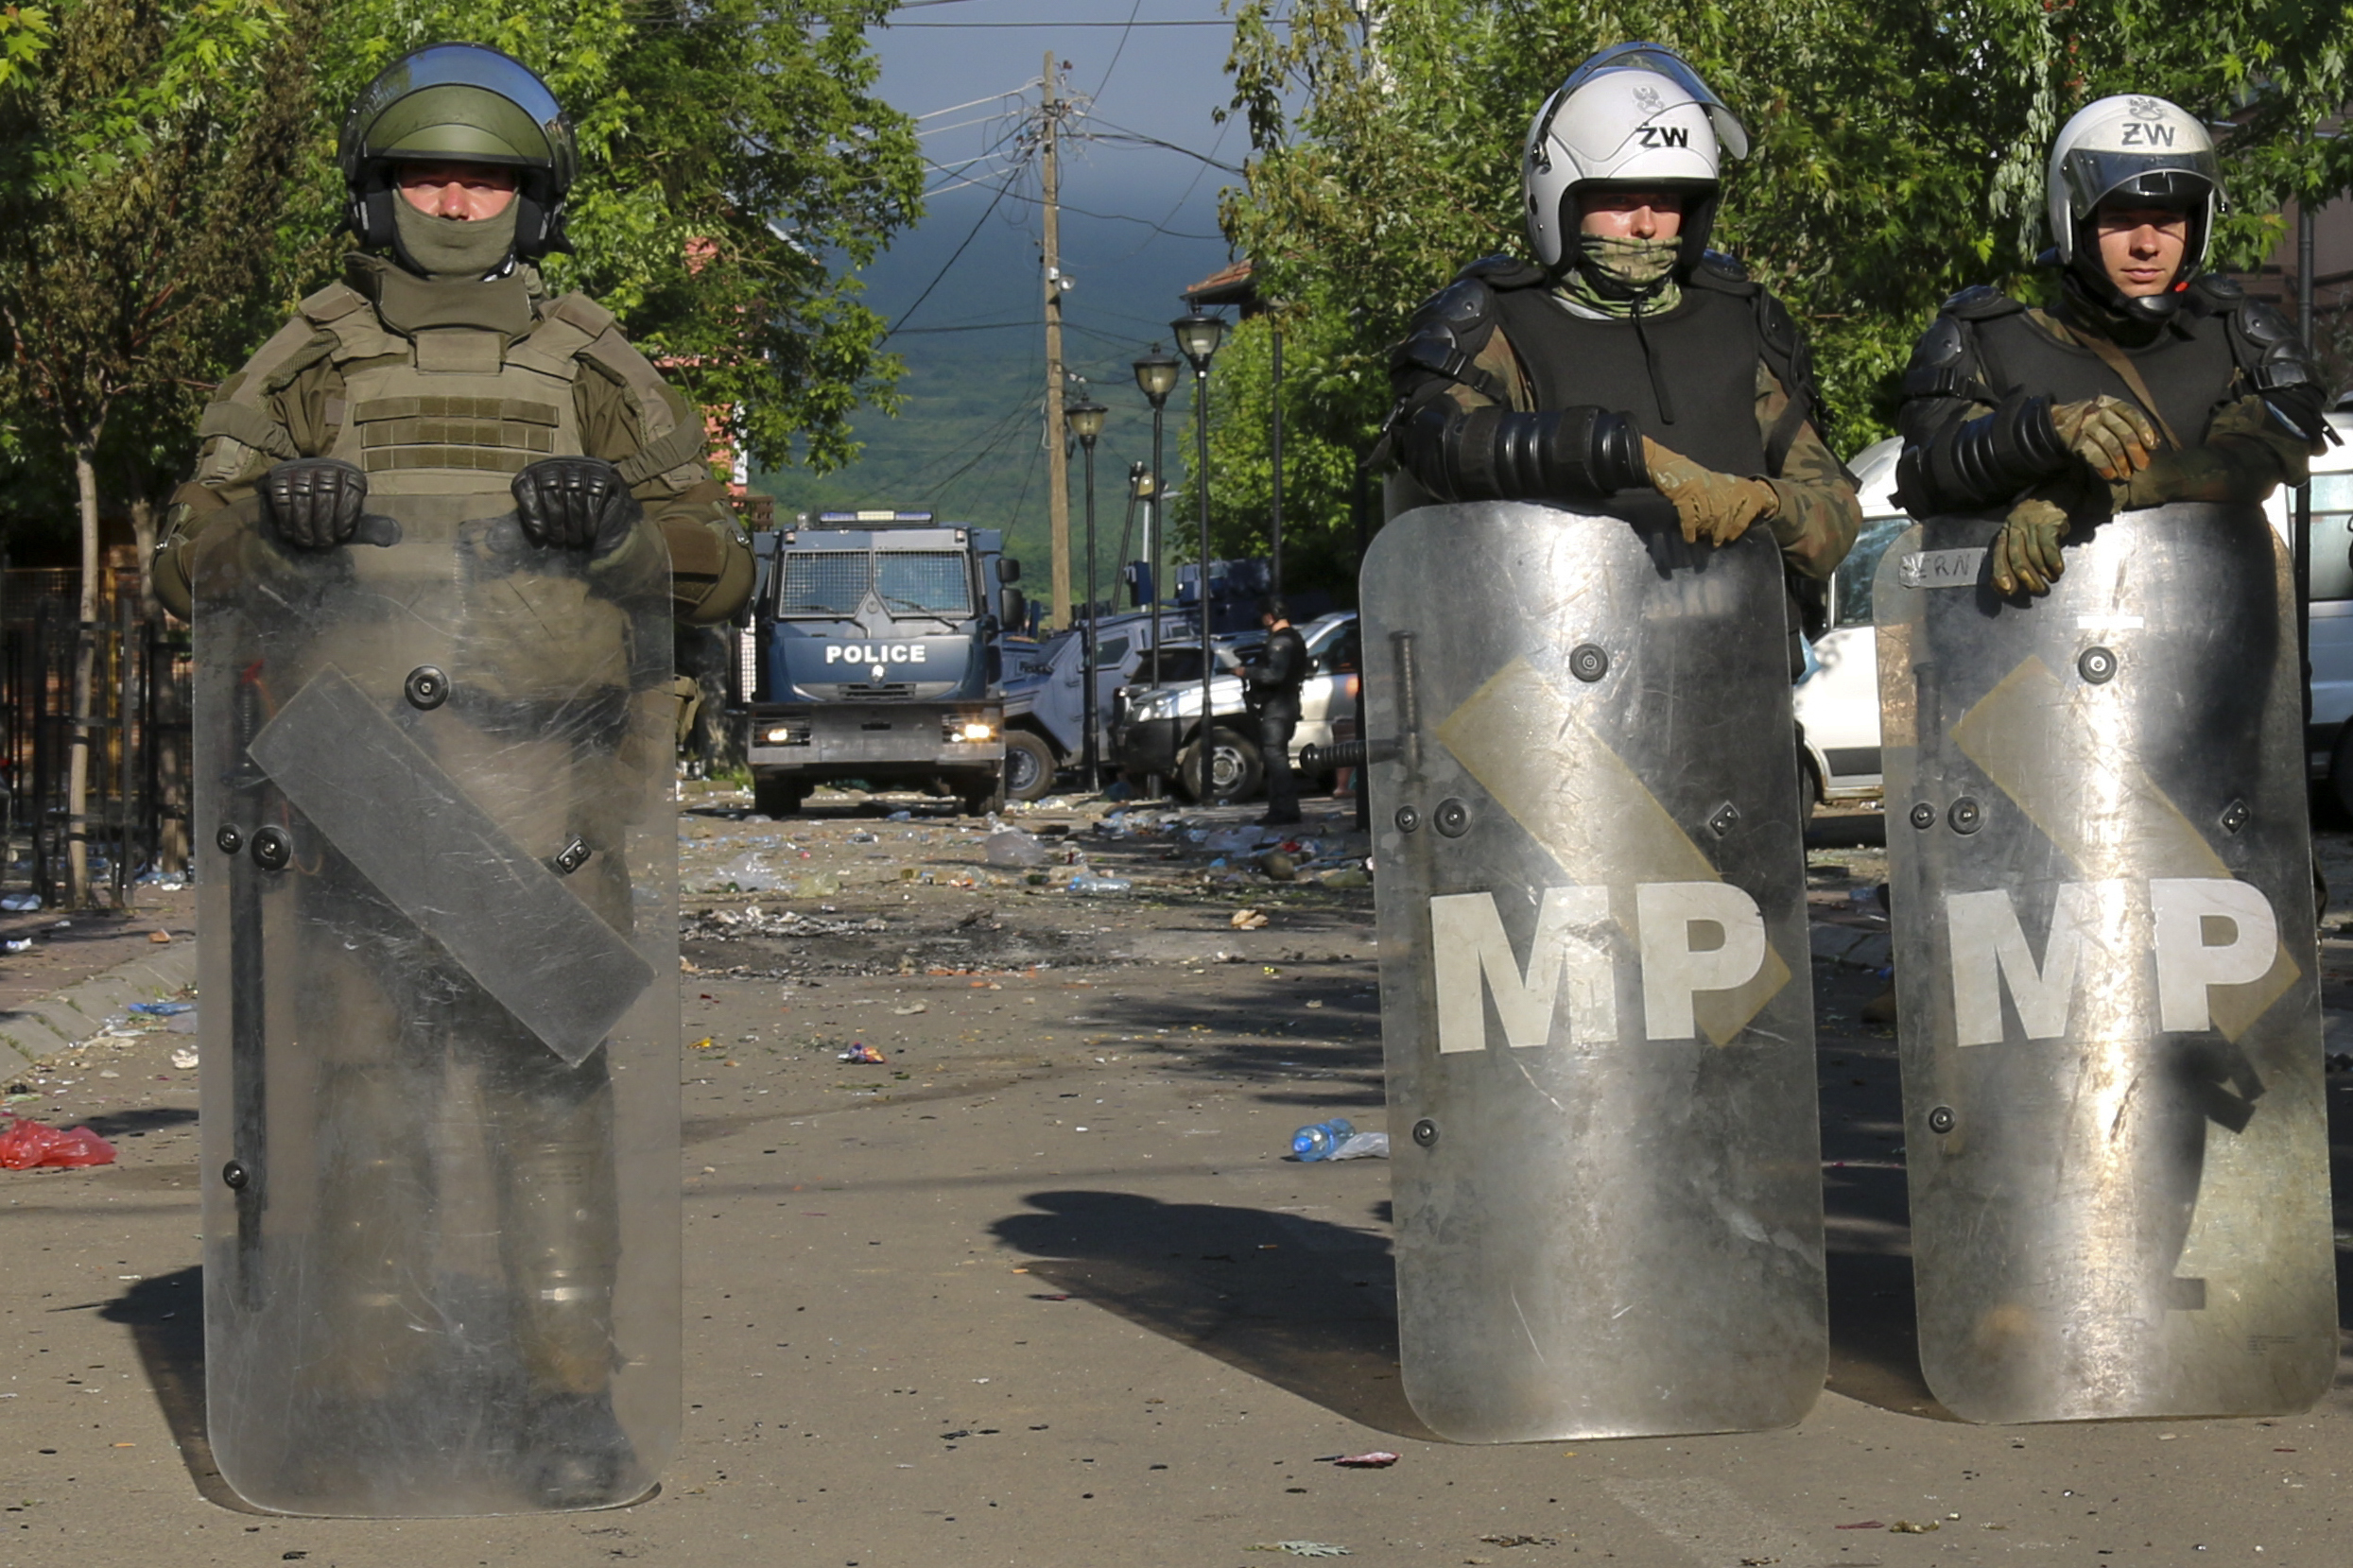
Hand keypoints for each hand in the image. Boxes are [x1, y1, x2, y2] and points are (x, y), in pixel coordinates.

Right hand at [259, 459, 367, 549]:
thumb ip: (370, 524)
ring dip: (304, 524)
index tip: (341, 535)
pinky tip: (290, 532)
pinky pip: (282, 498)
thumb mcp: (353, 510)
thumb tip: (393, 536)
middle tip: (323, 543)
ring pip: (302, 497)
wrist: (301, 482)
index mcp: (350, 474)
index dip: (346, 516)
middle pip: (325, 495)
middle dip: (323, 524)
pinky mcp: (279, 476)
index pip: (351, 492)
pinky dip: (287, 518)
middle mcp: (326, 467)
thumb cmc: (334, 505)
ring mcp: (301, 469)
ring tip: (307, 541)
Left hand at [511, 457, 639, 553]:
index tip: (539, 534)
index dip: (532, 511)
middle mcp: (556, 464)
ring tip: (575, 540)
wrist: (601, 510)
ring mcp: (581, 466)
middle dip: (555, 519)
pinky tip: (589, 532)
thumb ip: (514, 530)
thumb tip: (489, 542)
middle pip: (551, 489)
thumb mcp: (538, 522)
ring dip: (573, 522)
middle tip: (559, 540)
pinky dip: (590, 517)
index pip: (525, 486)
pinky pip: (594, 495)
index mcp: (533, 473)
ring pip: (574, 493)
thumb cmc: (563, 519)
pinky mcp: (602, 474)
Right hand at [1642, 437, 1777, 546]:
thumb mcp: (1706, 483)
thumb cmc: (1684, 476)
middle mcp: (1711, 485)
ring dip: (1706, 530)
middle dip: (1721, 530)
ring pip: (1708, 514)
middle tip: (1717, 543)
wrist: (1664, 464)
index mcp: (1719, 483)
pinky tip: (1689, 539)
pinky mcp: (1683, 493)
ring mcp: (1698, 489)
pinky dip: (1690, 529)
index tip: (1732, 535)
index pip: (1735, 504)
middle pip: (1723, 512)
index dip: (1737, 521)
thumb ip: (1717, 496)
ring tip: (1703, 541)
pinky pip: (1689, 515)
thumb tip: (1723, 519)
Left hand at [1991, 495, 2069, 595]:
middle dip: (2026, 577)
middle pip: (2016, 557)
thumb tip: (2008, 584)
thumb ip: (2014, 554)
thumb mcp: (2021, 534)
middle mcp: (2015, 527)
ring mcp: (2031, 524)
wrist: (2056, 495)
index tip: (2008, 589)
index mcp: (2005, 531)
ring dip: (2043, 572)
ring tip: (2051, 579)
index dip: (2002, 573)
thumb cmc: (2036, 523)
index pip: (1999, 555)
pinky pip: (2049, 547)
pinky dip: (2053, 562)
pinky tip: (2058, 569)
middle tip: (2037, 589)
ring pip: (2033, 554)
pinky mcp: (2049, 523)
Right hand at [2049, 396, 2157, 481]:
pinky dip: (2105, 466)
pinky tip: (2110, 475)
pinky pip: (2094, 454)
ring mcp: (2085, 424)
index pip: (2131, 413)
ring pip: (2110, 444)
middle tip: (2142, 467)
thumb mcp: (2109, 416)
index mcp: (2110, 403)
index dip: (2144, 429)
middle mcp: (2097, 410)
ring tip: (2126, 475)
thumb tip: (2154, 443)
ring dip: (2121, 462)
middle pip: (2122, 431)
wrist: (2057, 423)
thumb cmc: (2092, 422)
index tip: (2151, 446)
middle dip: (2135, 451)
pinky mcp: (2074, 439)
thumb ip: (2129, 425)